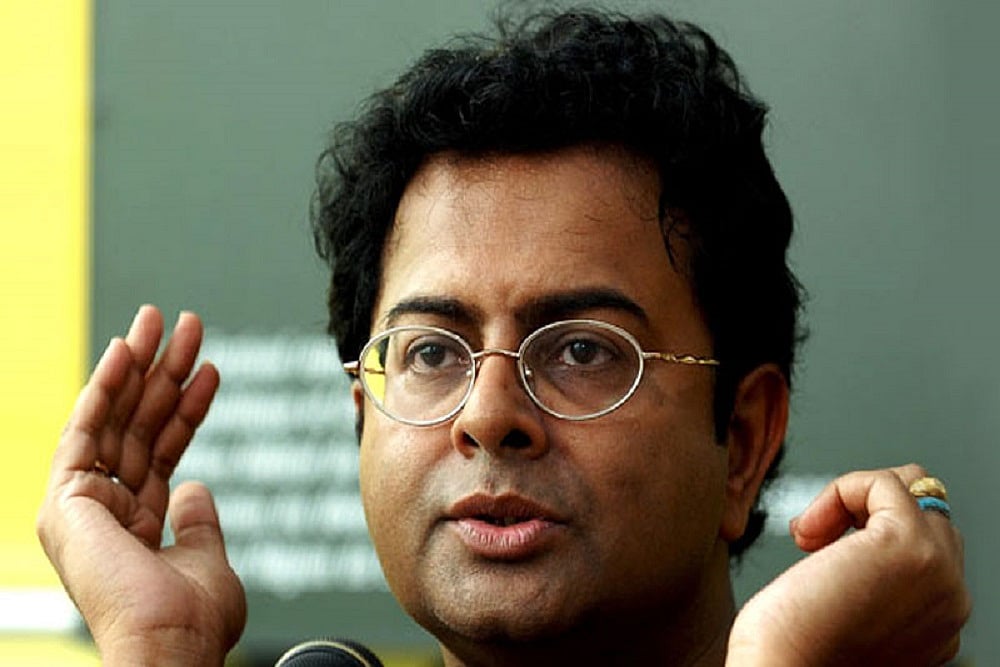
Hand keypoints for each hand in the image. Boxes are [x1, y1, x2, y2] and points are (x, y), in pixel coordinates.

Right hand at [36, 305, 245, 665]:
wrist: (170, 645)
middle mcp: (105, 511)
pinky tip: (128, 350)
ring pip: (115, 418)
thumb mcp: (206, 559)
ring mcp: (83, 505)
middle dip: (163, 372)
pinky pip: (88, 428)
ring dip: (141, 365)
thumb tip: (195, 486)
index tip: (207, 368)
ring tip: (165, 320)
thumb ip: (197, 522)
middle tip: (184, 323)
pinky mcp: (66, 499)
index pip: (162, 450)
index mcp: (135, 526)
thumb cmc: (193, 618)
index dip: (186, 407)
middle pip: (138, 425)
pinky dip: (107, 386)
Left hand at [728, 464, 969, 665]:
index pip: (927, 545)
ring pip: (912, 488)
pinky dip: (839, 491)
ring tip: (810, 536)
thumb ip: (869, 581)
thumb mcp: (846, 613)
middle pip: (926, 511)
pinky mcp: (910, 546)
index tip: (822, 557)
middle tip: (814, 542)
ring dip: (852, 498)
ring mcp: (938, 571)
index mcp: (938, 620)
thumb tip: (850, 544)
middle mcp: (949, 599)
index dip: (865, 535)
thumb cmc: (791, 652)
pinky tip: (808, 532)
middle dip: (865, 510)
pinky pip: (884, 482)